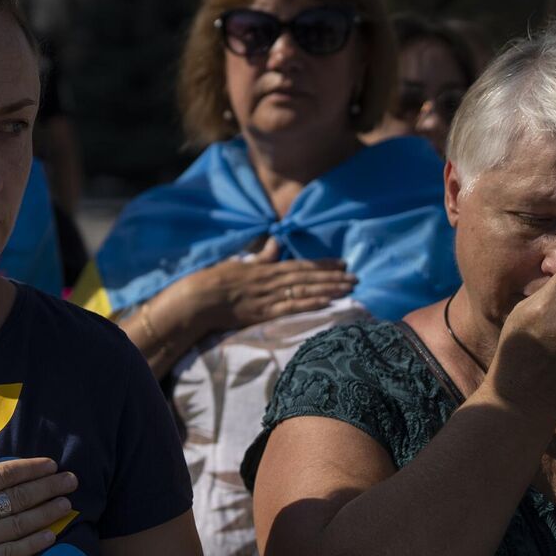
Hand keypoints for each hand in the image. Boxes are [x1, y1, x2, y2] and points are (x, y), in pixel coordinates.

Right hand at [0, 435, 73, 555]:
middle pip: (19, 497)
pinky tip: (50, 536)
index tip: (50, 464)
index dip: (31, 468)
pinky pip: (12, 553)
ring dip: (47, 512)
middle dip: (49, 487)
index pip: (4, 474)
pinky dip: (33, 544)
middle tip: (71, 480)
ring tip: (68, 504)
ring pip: (21, 523)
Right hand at [162, 238, 355, 336]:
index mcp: (266, 268)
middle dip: (333, 277)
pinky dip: (311, 304)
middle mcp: (271, 281)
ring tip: (349, 289)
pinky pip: (292, 307)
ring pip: (305, 290)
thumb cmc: (215, 280)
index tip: (343, 263)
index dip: (323, 264)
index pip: (300, 265)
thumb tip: (276, 241)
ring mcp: (269, 297)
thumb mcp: (240, 263)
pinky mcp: (263, 314)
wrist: (198, 299)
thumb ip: (261, 256)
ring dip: (329, 289)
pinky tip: (328, 302)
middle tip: (356, 277)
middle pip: (308, 277)